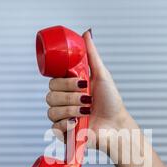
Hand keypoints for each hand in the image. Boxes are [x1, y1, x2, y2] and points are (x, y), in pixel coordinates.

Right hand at [45, 30, 130, 151]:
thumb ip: (91, 55)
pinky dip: (66, 124)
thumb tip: (86, 34)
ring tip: (86, 111)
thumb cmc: (111, 102)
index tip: (82, 83)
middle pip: (50, 96)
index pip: (53, 81)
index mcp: (69, 88)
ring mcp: (62, 118)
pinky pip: (54, 127)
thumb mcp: (102, 75)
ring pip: (51, 111)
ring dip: (71, 110)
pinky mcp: (63, 133)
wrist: (116, 125)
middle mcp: (64, 102)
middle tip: (87, 99)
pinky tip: (77, 123)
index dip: (65, 82)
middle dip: (71, 97)